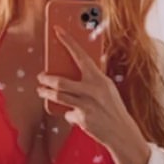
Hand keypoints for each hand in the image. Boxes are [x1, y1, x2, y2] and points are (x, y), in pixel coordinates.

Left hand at [37, 29, 147, 163]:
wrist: (121, 132)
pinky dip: (68, 113)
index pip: (81, 55)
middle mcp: (92, 90)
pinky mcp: (82, 118)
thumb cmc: (113, 108)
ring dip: (46, 93)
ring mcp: (86, 105)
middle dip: (47, 78)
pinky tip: (72, 114)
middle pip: (61, 81)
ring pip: (58, 96)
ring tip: (41, 91)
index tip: (57, 30)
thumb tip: (91, 61)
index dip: (68, 41)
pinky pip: (68, 113)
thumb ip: (96, 77)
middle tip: (41, 77)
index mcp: (99, 78)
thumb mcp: (108, 88)